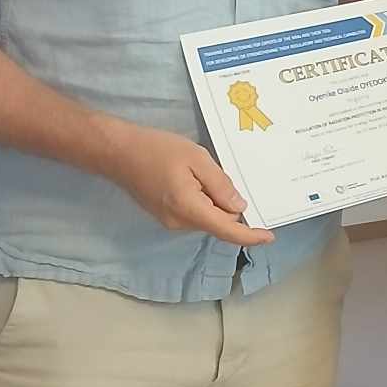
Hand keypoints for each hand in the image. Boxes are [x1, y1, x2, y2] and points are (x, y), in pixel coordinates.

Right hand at [105, 125, 273, 248]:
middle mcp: (179, 223)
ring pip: (206, 216)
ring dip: (212, 199)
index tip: (269, 237)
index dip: (250, 236)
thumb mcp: (196, 158)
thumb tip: (239, 208)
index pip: (226, 230)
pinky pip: (194, 212)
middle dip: (227, 203)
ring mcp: (170, 222)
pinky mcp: (165, 216)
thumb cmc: (156, 150)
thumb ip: (220, 185)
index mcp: (189, 209)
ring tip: (194, 171)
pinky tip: (188, 177)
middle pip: (218, 221)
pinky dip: (201, 199)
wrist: (117, 152)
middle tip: (214, 172)